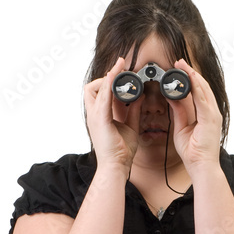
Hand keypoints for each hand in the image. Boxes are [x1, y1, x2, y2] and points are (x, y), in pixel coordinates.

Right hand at [83, 55, 143, 173]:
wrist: (116, 166)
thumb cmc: (120, 152)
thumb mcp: (131, 126)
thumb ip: (134, 110)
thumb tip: (140, 96)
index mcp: (101, 116)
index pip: (100, 92)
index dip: (109, 81)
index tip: (122, 72)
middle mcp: (95, 114)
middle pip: (93, 87)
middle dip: (107, 76)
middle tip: (122, 67)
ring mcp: (95, 116)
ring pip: (96, 87)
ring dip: (109, 75)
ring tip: (120, 66)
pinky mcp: (100, 119)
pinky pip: (102, 96)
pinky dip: (108, 83)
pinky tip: (115, 74)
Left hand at [168, 58, 222, 173]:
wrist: (201, 167)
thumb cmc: (194, 153)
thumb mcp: (181, 127)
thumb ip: (178, 112)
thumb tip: (172, 98)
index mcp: (206, 114)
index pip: (198, 91)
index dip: (189, 78)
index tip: (179, 69)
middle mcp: (212, 112)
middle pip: (202, 86)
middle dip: (190, 72)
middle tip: (179, 61)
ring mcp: (213, 115)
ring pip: (203, 89)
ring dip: (192, 75)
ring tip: (182, 64)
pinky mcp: (210, 119)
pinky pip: (202, 99)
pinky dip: (196, 87)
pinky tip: (190, 77)